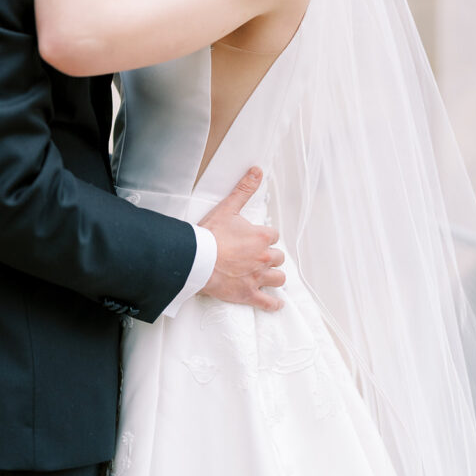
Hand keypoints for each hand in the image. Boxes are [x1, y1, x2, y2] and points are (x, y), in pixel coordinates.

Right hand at [199, 167, 285, 310]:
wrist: (197, 259)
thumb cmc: (210, 235)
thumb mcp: (228, 208)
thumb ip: (244, 189)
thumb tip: (256, 171)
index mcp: (261, 237)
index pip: (273, 236)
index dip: (265, 236)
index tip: (257, 238)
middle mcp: (264, 258)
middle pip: (278, 257)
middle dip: (270, 256)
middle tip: (259, 256)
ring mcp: (257, 278)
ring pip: (278, 278)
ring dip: (274, 276)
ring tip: (268, 275)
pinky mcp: (249, 294)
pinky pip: (268, 302)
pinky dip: (273, 304)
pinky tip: (276, 303)